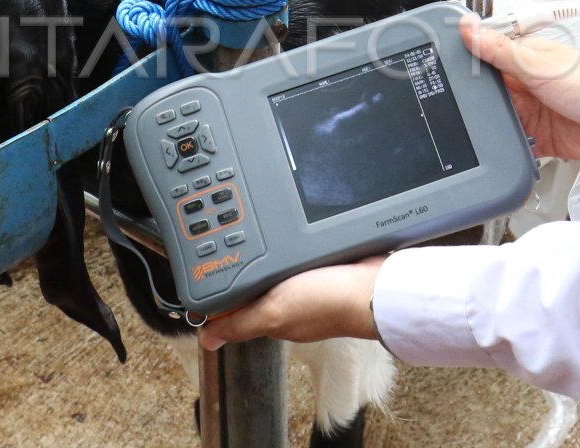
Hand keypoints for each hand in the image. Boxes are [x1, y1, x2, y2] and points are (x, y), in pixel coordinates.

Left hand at [199, 256, 385, 350]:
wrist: (373, 287)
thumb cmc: (328, 303)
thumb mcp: (274, 311)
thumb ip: (240, 323)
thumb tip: (206, 340)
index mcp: (273, 318)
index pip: (237, 309)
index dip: (221, 293)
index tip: (207, 270)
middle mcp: (289, 306)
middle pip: (255, 289)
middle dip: (241, 270)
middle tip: (225, 246)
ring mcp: (308, 289)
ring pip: (277, 274)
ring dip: (265, 258)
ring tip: (251, 239)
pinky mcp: (325, 271)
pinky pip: (301, 263)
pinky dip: (291, 253)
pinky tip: (289, 240)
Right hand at [460, 14, 579, 159]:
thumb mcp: (540, 66)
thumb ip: (501, 51)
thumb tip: (467, 26)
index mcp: (521, 61)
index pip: (480, 61)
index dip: (459, 70)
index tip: (435, 78)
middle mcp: (523, 86)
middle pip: (484, 96)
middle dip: (469, 106)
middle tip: (449, 116)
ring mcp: (532, 113)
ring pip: (495, 122)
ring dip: (487, 130)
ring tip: (471, 138)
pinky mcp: (541, 140)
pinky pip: (513, 147)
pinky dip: (505, 151)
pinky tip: (496, 154)